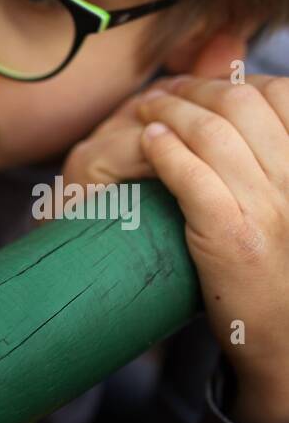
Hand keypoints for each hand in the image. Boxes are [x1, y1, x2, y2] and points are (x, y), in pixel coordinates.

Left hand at [65, 75, 288, 422]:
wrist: (286, 341)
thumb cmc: (285, 274)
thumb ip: (277, 165)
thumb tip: (248, 120)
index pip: (283, 95)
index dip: (238, 81)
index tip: (207, 85)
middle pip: (243, 104)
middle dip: (197, 89)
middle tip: (165, 91)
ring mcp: (268, 207)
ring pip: (214, 133)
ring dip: (172, 111)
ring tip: (147, 108)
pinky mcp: (230, 234)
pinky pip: (192, 176)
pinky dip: (166, 150)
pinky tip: (148, 141)